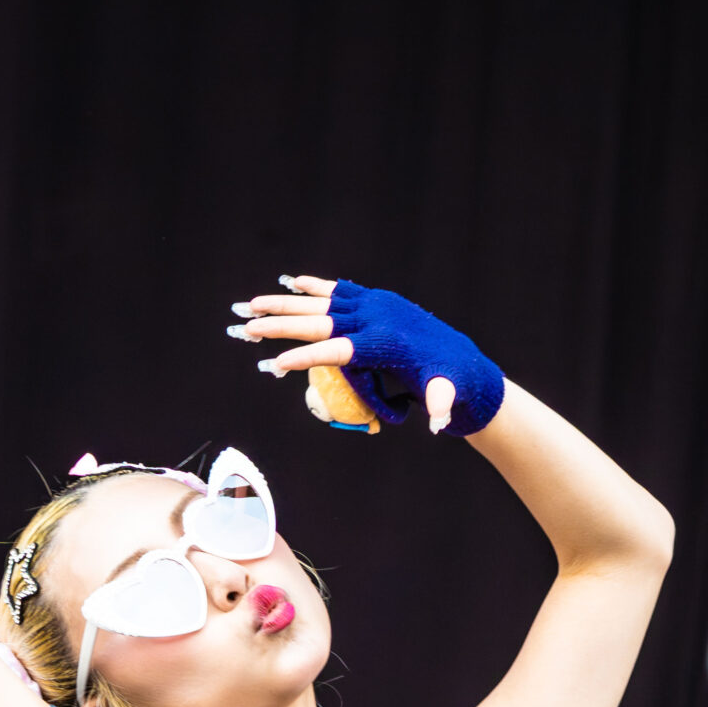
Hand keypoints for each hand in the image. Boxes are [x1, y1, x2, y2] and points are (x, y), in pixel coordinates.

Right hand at [227, 275, 505, 435]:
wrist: (460, 357)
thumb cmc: (447, 379)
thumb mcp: (446, 392)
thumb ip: (441, 406)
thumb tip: (438, 425)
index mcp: (383, 342)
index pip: (337, 350)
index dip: (306, 357)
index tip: (276, 364)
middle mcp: (374, 317)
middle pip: (319, 321)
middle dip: (280, 326)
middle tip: (247, 329)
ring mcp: (373, 304)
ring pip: (320, 301)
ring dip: (284, 303)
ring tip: (252, 304)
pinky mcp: (374, 299)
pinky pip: (338, 290)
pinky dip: (314, 286)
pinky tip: (290, 282)